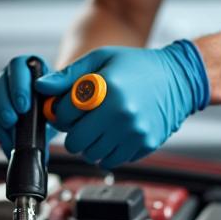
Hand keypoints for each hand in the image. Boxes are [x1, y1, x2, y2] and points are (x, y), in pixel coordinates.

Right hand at [0, 55, 56, 155]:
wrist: (56, 112)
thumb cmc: (58, 99)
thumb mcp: (60, 96)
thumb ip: (56, 98)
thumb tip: (52, 107)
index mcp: (29, 66)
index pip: (17, 66)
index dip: (18, 86)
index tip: (24, 105)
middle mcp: (11, 76)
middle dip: (5, 104)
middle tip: (13, 119)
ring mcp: (2, 93)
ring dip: (0, 117)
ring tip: (10, 128)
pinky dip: (1, 132)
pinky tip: (9, 140)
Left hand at [35, 40, 209, 167]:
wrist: (179, 79)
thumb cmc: (138, 66)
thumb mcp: (101, 59)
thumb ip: (69, 75)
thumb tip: (41, 87)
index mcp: (106, 90)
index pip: (64, 115)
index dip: (60, 112)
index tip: (66, 109)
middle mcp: (121, 114)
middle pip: (75, 141)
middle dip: (73, 132)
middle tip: (82, 120)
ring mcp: (134, 133)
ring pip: (92, 155)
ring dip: (89, 144)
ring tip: (99, 126)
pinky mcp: (144, 146)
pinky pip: (112, 160)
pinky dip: (108, 151)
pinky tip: (114, 134)